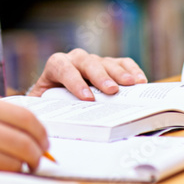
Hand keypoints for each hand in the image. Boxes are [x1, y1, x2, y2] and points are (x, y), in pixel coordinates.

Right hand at [0, 92, 48, 180]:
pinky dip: (1, 179)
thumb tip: (26, 132)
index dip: (41, 133)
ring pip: (13, 161)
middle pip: (24, 140)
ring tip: (17, 171)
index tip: (44, 143)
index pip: (25, 116)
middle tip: (37, 162)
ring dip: (20, 170)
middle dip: (37, 155)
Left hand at [27, 48, 147, 99]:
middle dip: (100, 76)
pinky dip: (131, 70)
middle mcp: (75, 59)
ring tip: (131, 84)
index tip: (87, 98)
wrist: (54, 91)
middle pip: (87, 62)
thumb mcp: (43, 103)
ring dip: (119, 73)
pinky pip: (121, 62)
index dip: (74, 81)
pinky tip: (140, 81)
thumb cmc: (50, 99)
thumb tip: (47, 123)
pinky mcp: (109, 64)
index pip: (63, 68)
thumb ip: (44, 108)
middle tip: (111, 90)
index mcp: (56, 66)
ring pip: (105, 62)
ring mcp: (93, 60)